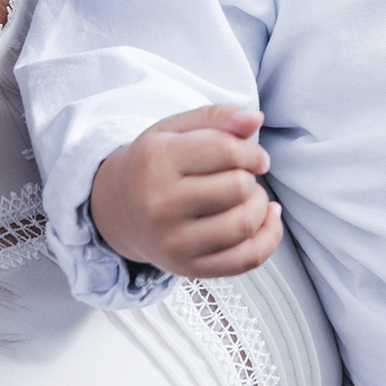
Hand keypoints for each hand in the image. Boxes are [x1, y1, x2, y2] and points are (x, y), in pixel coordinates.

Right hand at [89, 104, 282, 278]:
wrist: (117, 210)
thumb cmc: (153, 164)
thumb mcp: (174, 129)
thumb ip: (216, 117)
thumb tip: (254, 118)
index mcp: (157, 162)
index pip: (225, 152)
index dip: (252, 152)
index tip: (254, 156)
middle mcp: (161, 206)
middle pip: (237, 188)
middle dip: (250, 177)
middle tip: (240, 175)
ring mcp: (174, 242)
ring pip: (244, 225)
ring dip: (259, 205)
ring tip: (246, 196)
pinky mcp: (189, 268)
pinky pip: (246, 259)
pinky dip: (268, 237)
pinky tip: (266, 218)